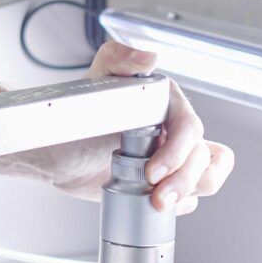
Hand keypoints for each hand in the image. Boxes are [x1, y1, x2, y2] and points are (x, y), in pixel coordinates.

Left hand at [20, 41, 236, 209]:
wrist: (56, 153)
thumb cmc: (73, 115)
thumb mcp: (94, 82)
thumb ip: (118, 59)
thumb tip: (149, 57)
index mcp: (166, 104)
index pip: (190, 129)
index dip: (178, 151)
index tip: (152, 171)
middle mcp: (174, 130)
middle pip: (202, 158)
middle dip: (184, 181)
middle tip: (156, 197)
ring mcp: (171, 157)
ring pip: (205, 177)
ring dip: (188, 193)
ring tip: (157, 203)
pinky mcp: (163, 181)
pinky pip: (190, 196)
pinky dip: (180, 204)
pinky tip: (154, 205)